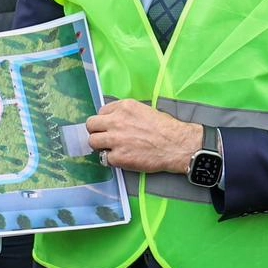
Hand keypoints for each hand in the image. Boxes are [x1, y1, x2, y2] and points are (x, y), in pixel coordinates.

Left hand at [86, 100, 200, 174]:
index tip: (110, 127)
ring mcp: (115, 140)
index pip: (101, 112)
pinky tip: (121, 158)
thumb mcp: (144, 110)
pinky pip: (104, 159)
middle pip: (91, 125)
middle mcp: (116, 121)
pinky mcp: (118, 157)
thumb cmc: (166, 128)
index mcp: (123, 107)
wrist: (176, 145)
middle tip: (105, 138)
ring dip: (100, 146)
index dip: (105, 121)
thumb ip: (126, 114)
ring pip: (93, 142)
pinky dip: (111, 160)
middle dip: (97, 131)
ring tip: (111, 149)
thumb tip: (115, 120)